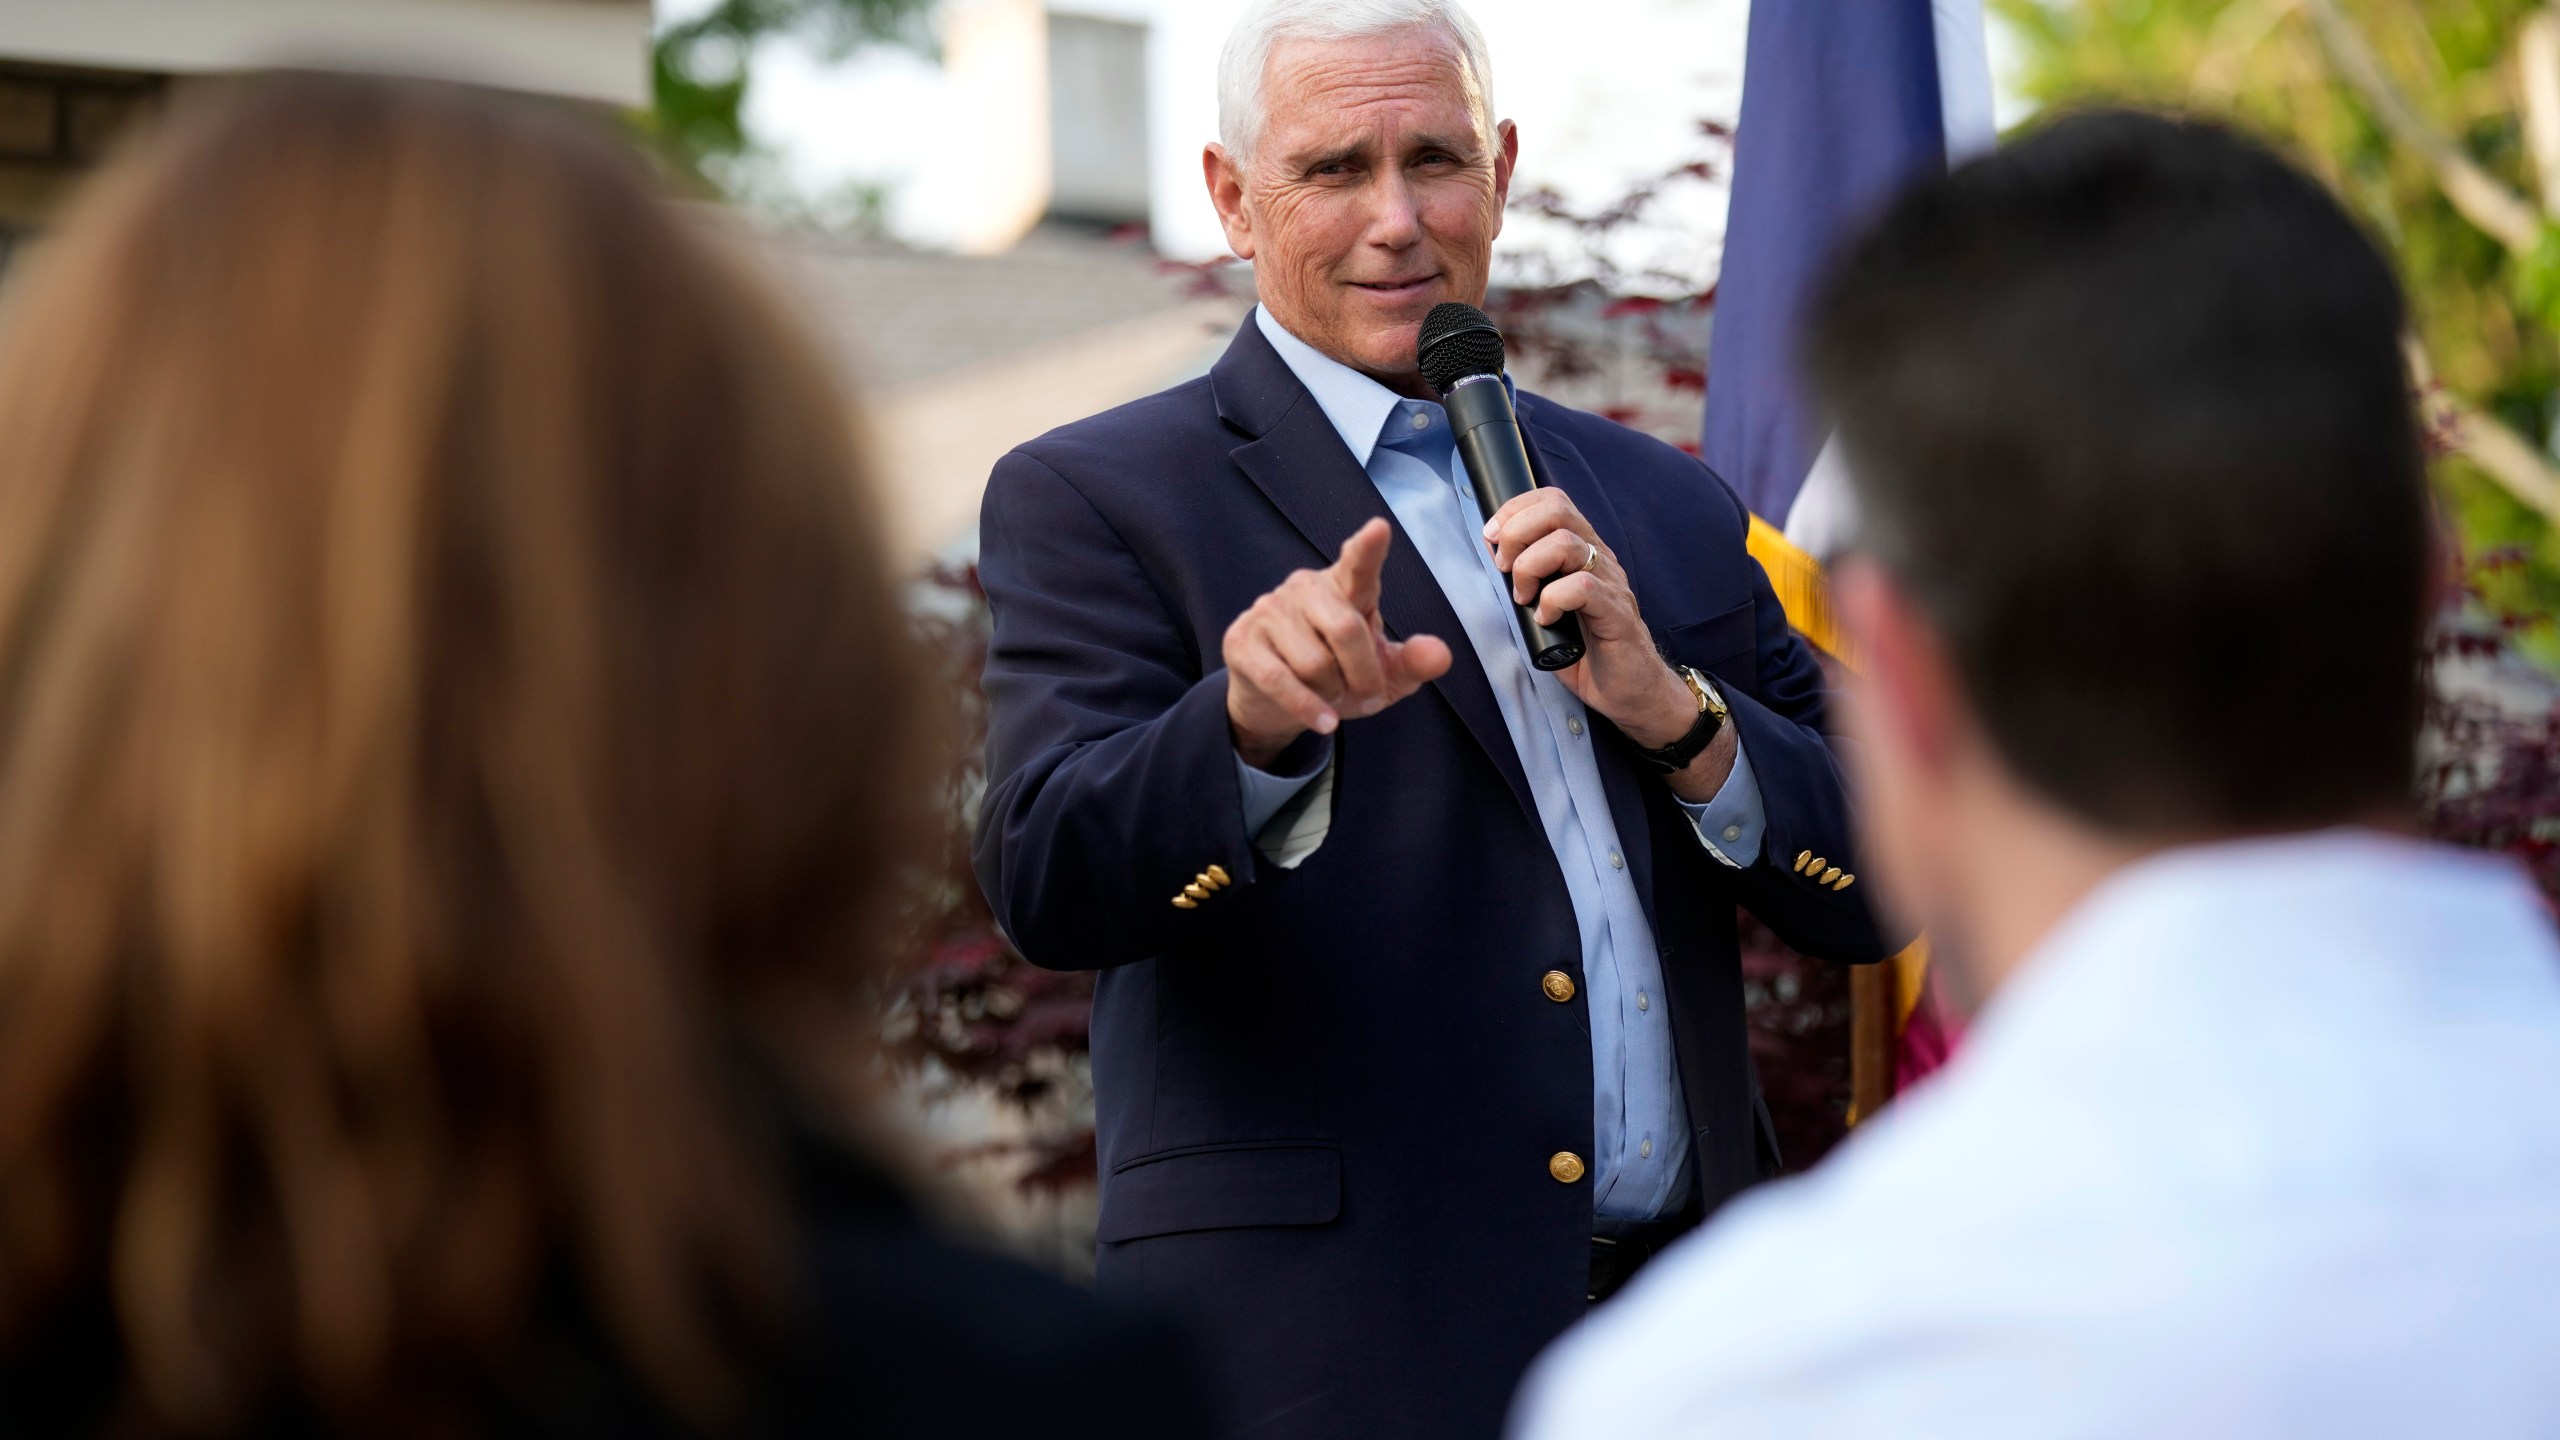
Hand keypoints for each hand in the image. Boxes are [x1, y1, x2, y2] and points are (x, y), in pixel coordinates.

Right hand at [1225, 518, 1453, 768]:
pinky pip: (1279, 679)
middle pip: (1346, 630)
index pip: (1358, 563)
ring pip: (1314, 662)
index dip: (1368, 547)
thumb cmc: (1337, 677)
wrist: (1275, 703)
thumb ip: (1412, 662)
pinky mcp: (1241, 640)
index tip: (1379, 528)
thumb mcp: (1382, 674)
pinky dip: (1308, 708)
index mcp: (1345, 586)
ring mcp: (1268, 610)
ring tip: (1332, 696)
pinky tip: (1323, 721)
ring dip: (1332, 693)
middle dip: (1364, 675)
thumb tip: (1440, 656)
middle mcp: (1304, 588)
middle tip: (1370, 697)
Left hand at [1482, 489, 1697, 750]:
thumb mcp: (1549, 607)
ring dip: (1530, 567)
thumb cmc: (1588, 652)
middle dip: (1517, 533)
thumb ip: (1529, 582)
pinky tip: (1546, 618)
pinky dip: (1553, 600)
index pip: (1552, 501)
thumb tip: (1495, 561)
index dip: (1515, 510)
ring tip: (1524, 597)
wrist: (1631, 691)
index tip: (1492, 538)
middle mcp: (1599, 559)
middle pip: (1558, 510)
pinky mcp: (1616, 613)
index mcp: (1583, 551)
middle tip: (1504, 568)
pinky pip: (1583, 587)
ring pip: (1566, 543)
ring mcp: (1611, 583)